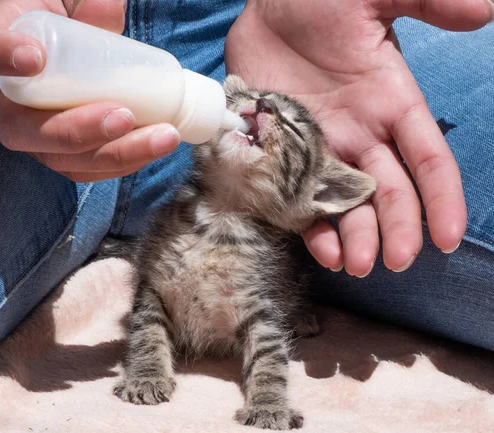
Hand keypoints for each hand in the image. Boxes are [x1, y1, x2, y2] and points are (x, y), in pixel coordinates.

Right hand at [0, 0, 180, 181]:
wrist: (60, 52)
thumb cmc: (58, 22)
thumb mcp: (66, 4)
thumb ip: (88, 6)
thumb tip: (110, 8)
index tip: (34, 58)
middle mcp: (2, 99)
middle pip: (20, 129)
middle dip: (76, 130)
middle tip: (123, 115)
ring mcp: (29, 134)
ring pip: (59, 158)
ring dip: (115, 154)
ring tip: (162, 136)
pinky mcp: (58, 154)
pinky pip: (84, 170)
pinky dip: (122, 163)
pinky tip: (155, 147)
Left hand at [226, 0, 492, 274]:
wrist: (265, 5)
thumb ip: (427, 4)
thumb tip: (486, 14)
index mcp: (391, 105)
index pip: (428, 161)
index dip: (441, 200)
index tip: (447, 238)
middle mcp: (360, 136)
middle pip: (388, 193)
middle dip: (395, 229)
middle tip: (395, 262)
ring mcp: (320, 148)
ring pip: (345, 204)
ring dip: (353, 237)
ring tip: (353, 265)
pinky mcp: (282, 153)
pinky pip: (297, 197)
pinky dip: (308, 224)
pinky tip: (317, 248)